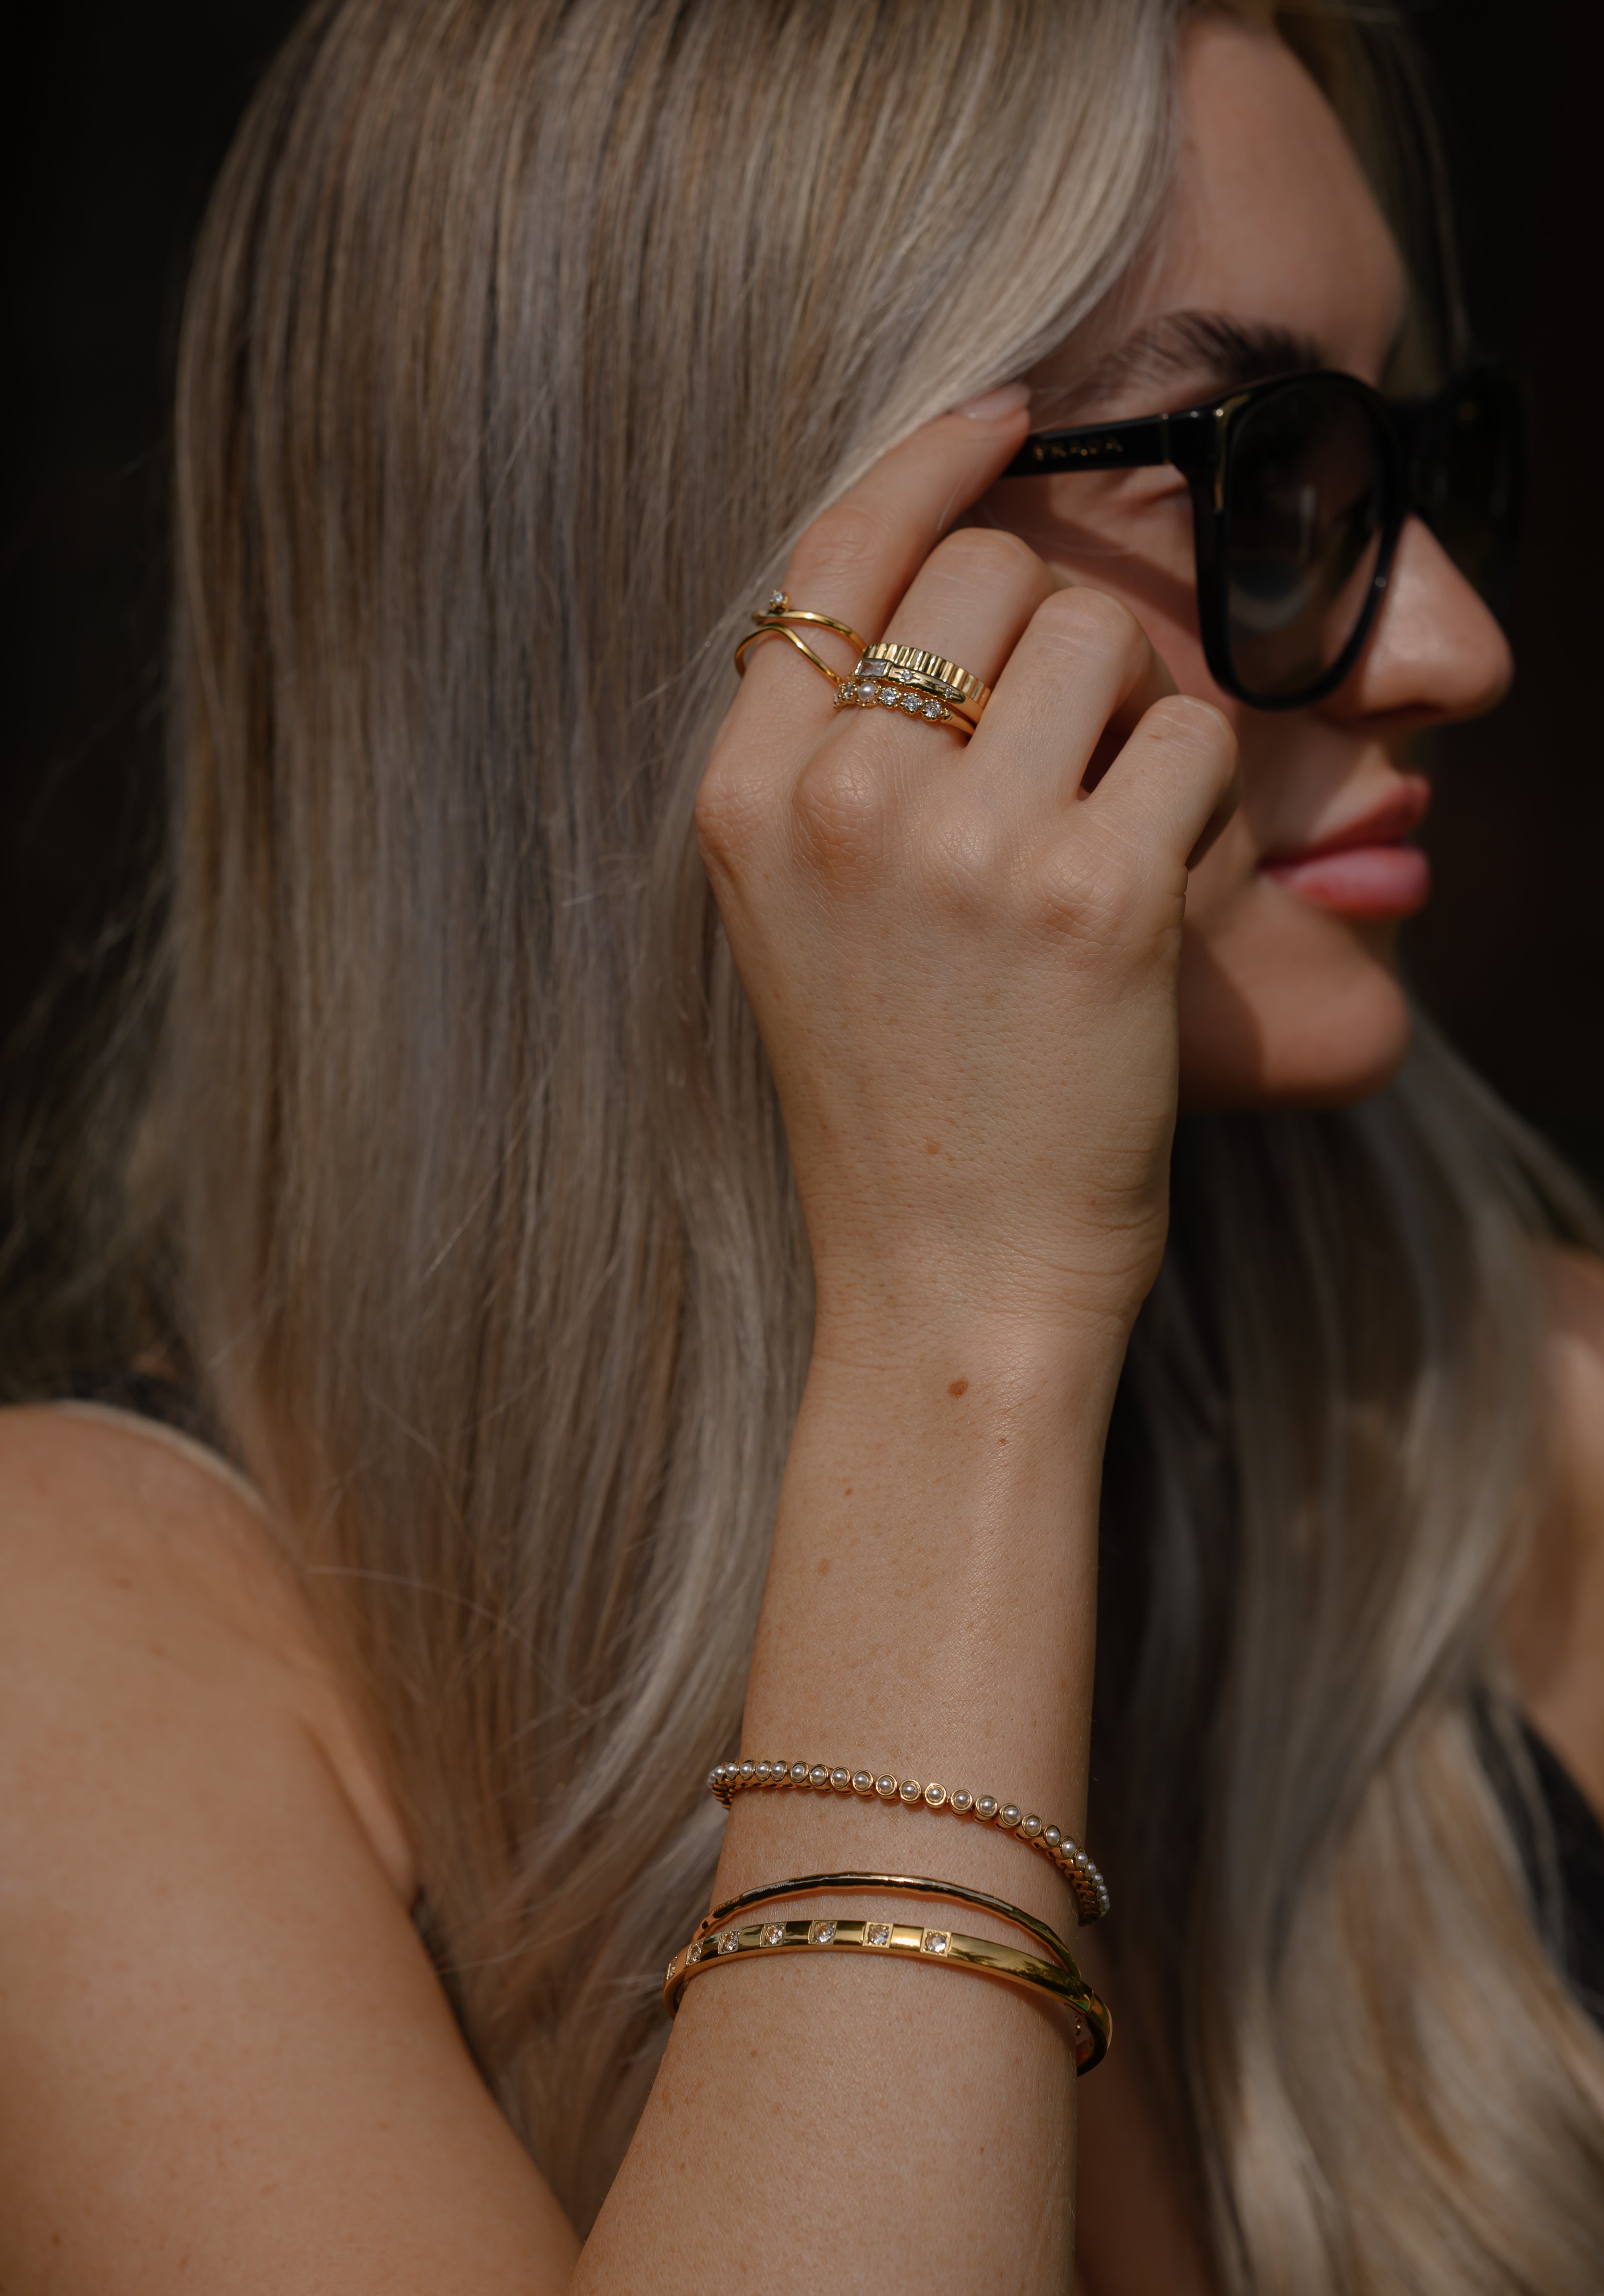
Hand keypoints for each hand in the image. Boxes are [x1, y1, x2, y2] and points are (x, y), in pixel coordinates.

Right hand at [697, 391, 1239, 1352]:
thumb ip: (829, 747)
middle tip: (1060, 744)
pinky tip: (1151, 885)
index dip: (930, 459)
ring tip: (1100, 830)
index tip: (1005, 414)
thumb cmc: (889, 1089)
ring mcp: (968, 847)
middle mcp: (840, 801)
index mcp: (746, 796)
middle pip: (991, 572)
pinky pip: (1192, 741)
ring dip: (1134, 715)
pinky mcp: (1096, 897)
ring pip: (1106, 639)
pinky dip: (1198, 798)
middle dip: (1052, 630)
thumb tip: (943, 566)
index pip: (835, 548)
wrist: (945, 1271)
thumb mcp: (794, 911)